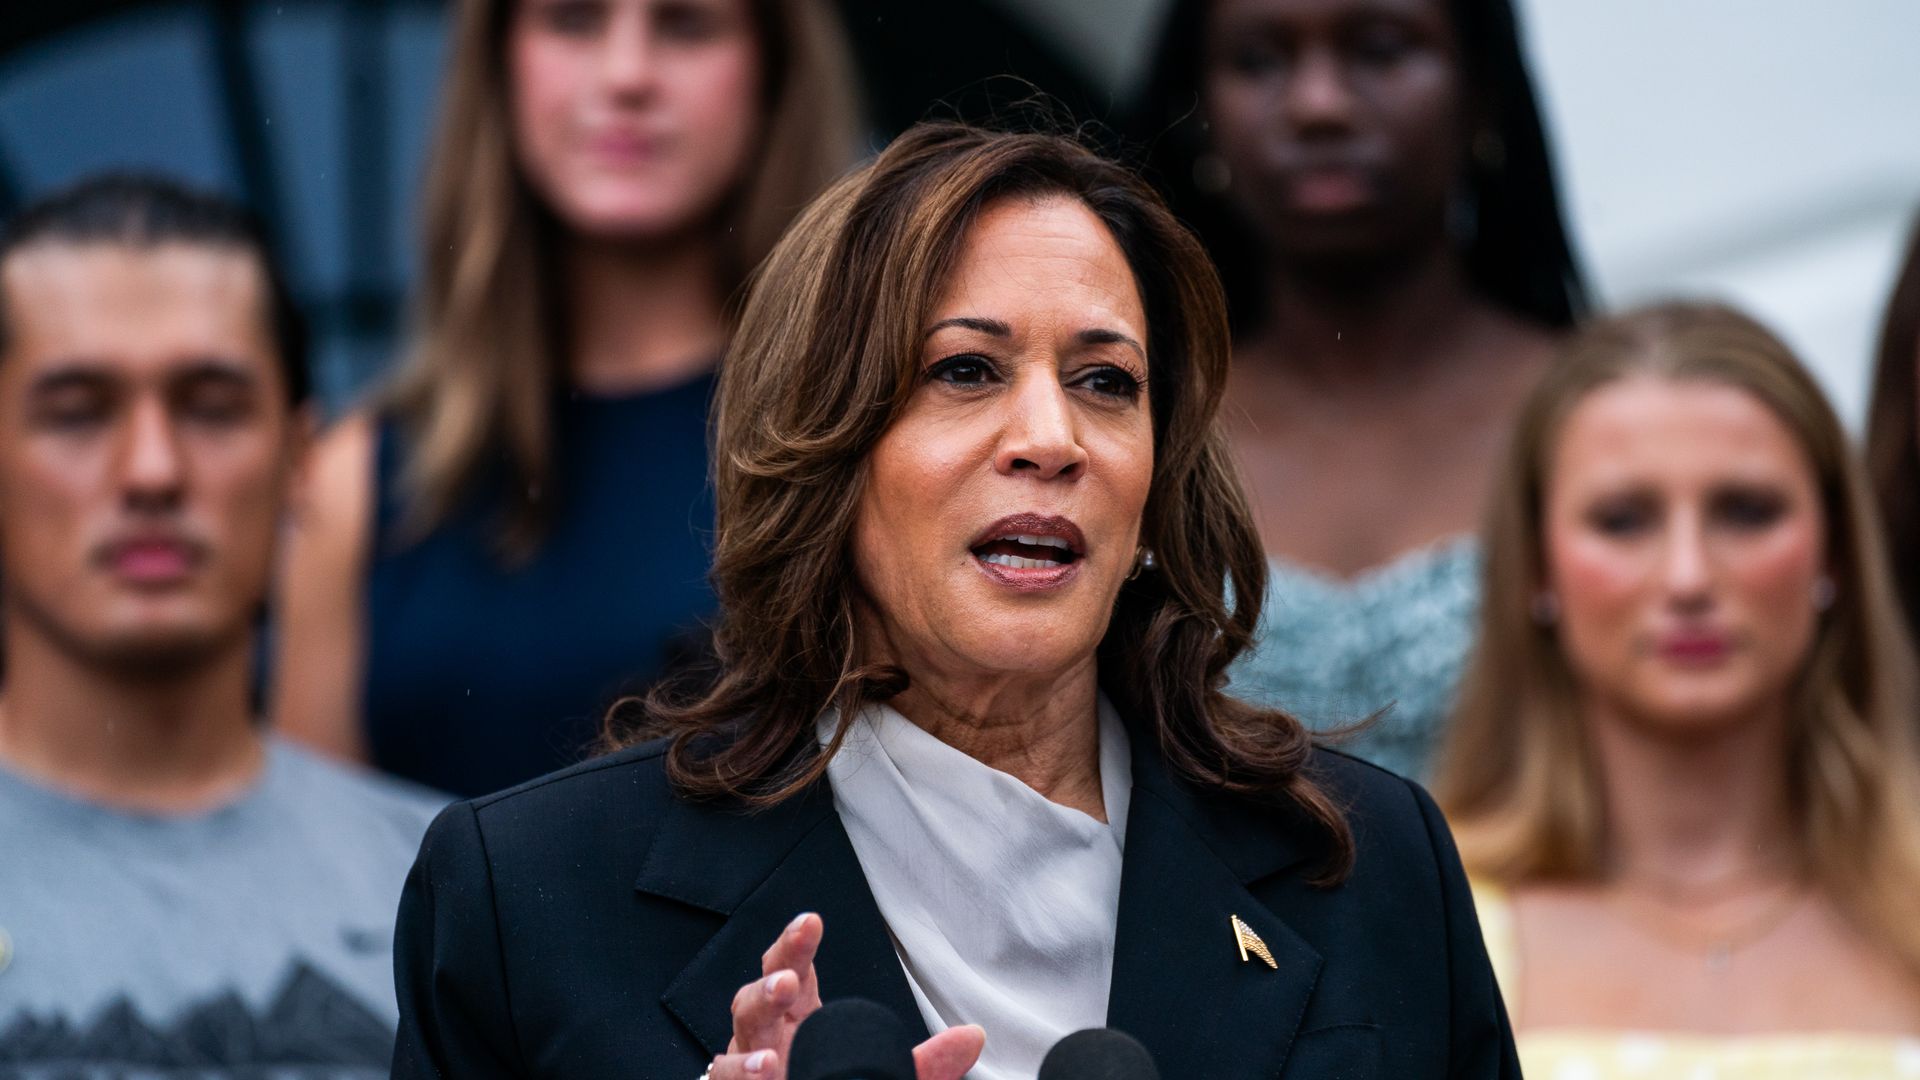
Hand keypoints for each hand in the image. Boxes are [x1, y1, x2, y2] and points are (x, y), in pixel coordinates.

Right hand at [704, 912, 984, 1079]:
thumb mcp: (882, 1076)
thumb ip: (928, 1064)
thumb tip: (974, 1036)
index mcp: (798, 1019)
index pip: (792, 968)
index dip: (796, 944)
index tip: (812, 922)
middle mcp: (767, 1036)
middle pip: (757, 993)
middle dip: (770, 978)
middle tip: (789, 977)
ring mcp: (747, 1064)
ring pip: (737, 1035)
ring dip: (756, 1018)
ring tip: (775, 1022)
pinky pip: (724, 1078)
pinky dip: (740, 1070)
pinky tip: (764, 1067)